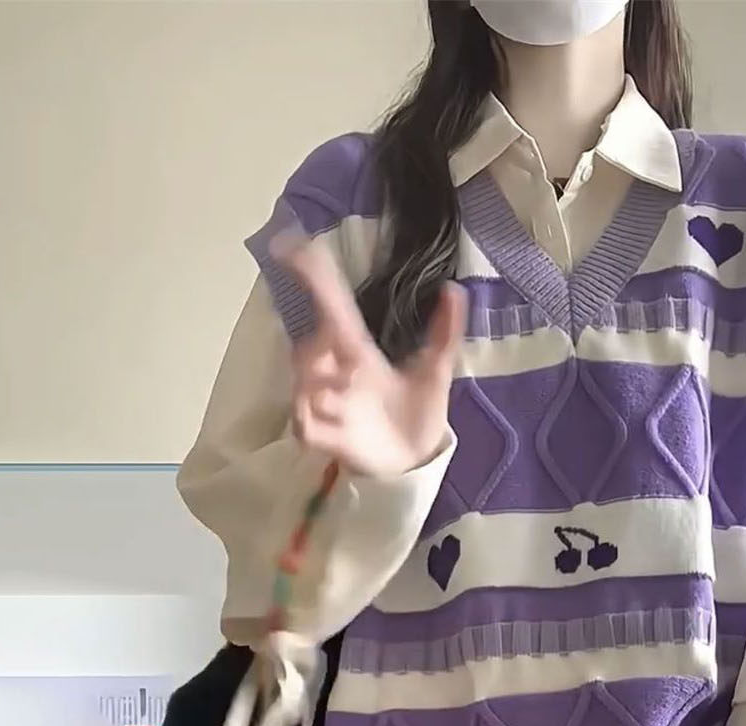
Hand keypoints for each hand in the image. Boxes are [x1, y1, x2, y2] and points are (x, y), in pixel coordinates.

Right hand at [277, 232, 464, 478]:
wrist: (414, 460)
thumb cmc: (420, 413)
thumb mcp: (437, 372)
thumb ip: (444, 332)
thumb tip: (456, 289)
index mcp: (358, 349)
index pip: (330, 303)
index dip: (310, 274)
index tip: (289, 244)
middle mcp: (334, 371)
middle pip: (309, 345)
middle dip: (324, 352)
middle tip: (354, 371)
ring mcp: (322, 402)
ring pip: (304, 380)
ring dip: (329, 390)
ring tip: (354, 407)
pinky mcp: (317, 433)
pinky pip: (301, 418)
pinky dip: (318, 420)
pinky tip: (342, 427)